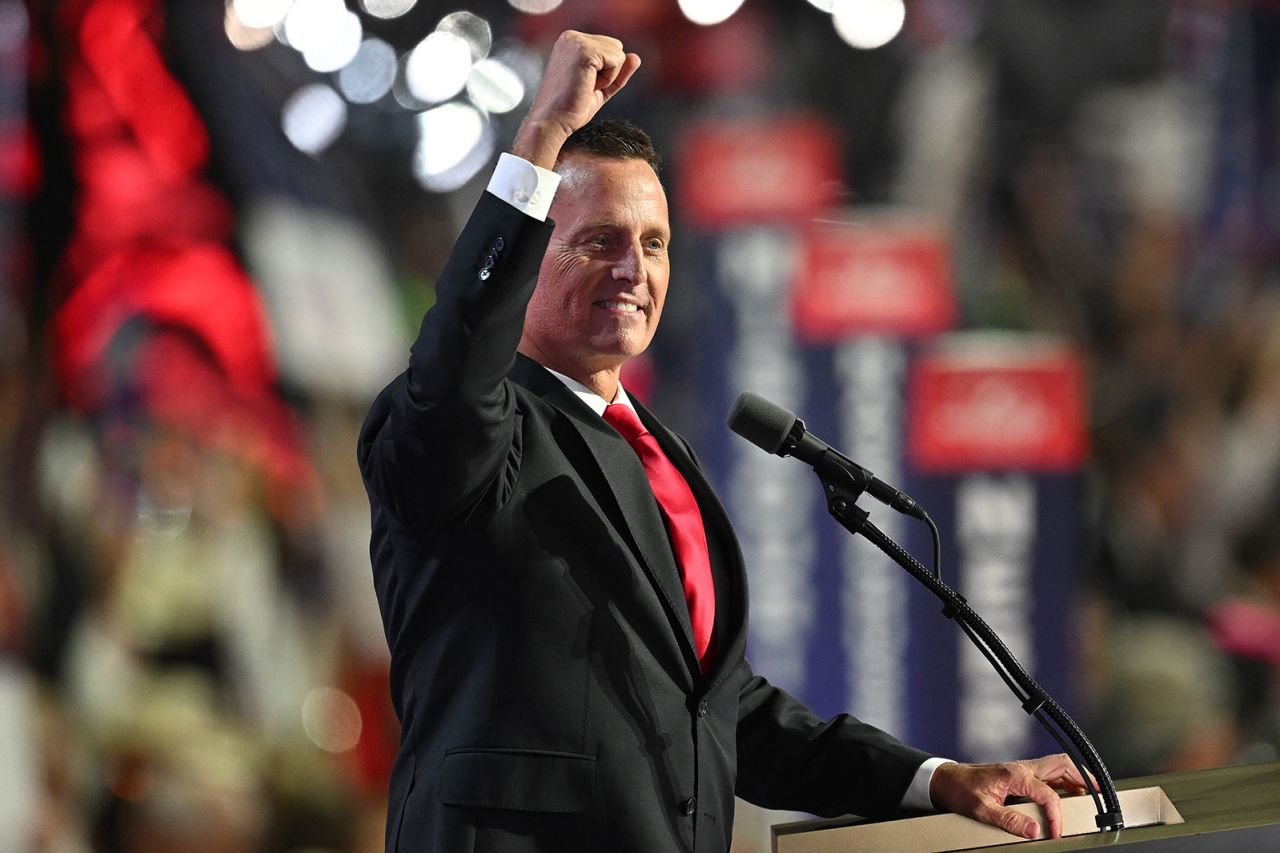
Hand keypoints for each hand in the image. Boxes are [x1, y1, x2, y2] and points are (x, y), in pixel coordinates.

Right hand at [513, 31, 640, 168]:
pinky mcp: (584, 51)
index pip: (609, 48)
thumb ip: (618, 71)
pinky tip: (588, 87)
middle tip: (585, 88)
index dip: (606, 73)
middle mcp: (571, 37)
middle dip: (609, 72)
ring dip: (609, 77)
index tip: (583, 86)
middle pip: (616, 47)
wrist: (552, 122)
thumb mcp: (601, 86)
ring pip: (618, 53)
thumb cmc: (572, 109)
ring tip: (585, 87)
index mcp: (571, 42)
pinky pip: (617, 60)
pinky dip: (609, 79)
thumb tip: (636, 57)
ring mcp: (576, 42)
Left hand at [929, 754, 1090, 839]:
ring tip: (1089, 795)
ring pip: (1057, 767)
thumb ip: (1009, 820)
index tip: (1056, 832)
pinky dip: (1062, 782)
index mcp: (1016, 774)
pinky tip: (1066, 795)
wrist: (946, 780)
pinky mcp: (1019, 774)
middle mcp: (1022, 768)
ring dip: (1075, 779)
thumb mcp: (982, 810)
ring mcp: (1021, 769)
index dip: (1057, 816)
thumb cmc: (962, 791)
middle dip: (1083, 778)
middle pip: (1062, 765)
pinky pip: (1047, 774)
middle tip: (1099, 794)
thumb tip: (1034, 831)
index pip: (1048, 794)